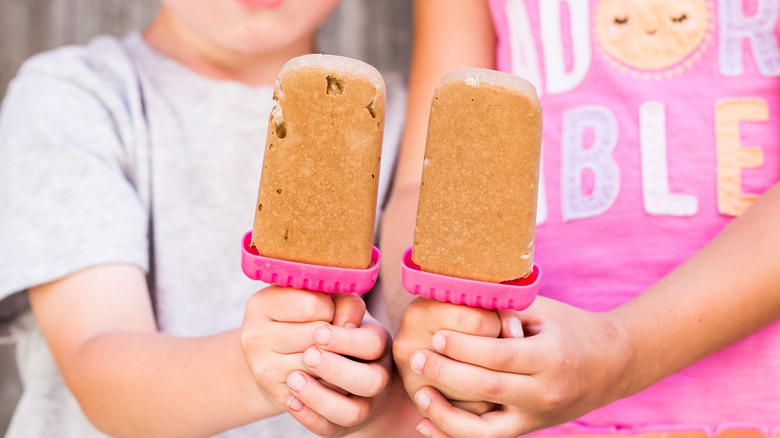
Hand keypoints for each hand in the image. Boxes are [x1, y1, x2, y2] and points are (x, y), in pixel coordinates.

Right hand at [240, 286, 336, 411]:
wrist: (280, 360)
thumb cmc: (309, 322)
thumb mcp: (323, 300)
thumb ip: (344, 302)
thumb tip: (350, 326)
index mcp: (260, 304)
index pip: (314, 305)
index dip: (331, 308)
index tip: (325, 311)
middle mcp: (254, 338)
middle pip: (318, 337)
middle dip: (335, 335)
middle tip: (329, 336)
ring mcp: (264, 370)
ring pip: (323, 366)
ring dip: (339, 360)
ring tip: (331, 354)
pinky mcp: (279, 397)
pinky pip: (323, 391)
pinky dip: (334, 383)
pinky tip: (327, 375)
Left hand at [286, 295, 393, 436]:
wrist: (325, 361)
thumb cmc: (329, 325)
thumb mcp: (336, 309)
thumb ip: (337, 303)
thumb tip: (332, 309)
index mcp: (379, 344)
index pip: (373, 344)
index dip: (347, 340)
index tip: (318, 332)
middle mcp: (378, 376)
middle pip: (370, 381)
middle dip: (337, 369)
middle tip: (308, 355)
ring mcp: (362, 404)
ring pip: (351, 412)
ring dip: (321, 397)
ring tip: (293, 379)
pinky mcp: (340, 425)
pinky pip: (329, 429)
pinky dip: (309, 417)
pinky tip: (290, 400)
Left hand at [408, 296, 630, 437]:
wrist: (614, 364)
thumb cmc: (572, 328)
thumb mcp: (544, 311)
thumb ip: (505, 311)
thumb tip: (461, 304)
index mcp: (550, 357)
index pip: (498, 355)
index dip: (463, 347)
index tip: (436, 334)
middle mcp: (544, 392)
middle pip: (486, 388)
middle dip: (445, 374)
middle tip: (415, 358)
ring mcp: (537, 416)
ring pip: (484, 429)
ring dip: (445, 414)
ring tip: (419, 394)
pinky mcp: (530, 428)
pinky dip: (455, 434)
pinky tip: (427, 425)